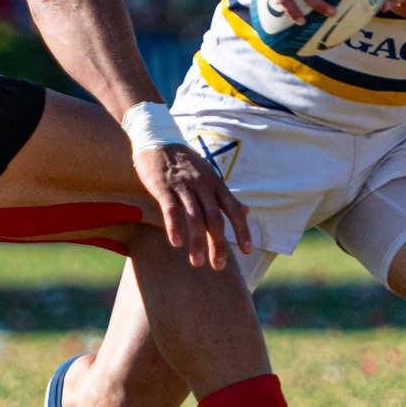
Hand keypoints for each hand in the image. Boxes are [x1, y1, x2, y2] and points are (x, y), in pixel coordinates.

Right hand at [135, 142, 253, 269]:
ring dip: (197, 241)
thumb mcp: (209, 176)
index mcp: (216, 184)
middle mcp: (203, 185)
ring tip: (197, 263)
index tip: (247, 251)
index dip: (242, 230)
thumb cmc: (185, 163)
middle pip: (215, 218)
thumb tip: (246, 211)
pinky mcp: (163, 186)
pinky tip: (177, 243)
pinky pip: (171, 209)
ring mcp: (183, 186)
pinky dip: (174, 226)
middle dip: (218, 243)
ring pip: (194, 217)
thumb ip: (225, 196)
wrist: (158, 140)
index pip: (233, 210)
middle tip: (219, 266)